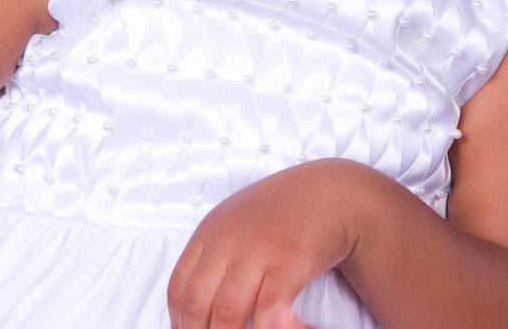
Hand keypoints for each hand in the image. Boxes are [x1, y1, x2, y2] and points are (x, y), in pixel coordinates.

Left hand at [166, 159, 376, 328]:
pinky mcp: (290, 262)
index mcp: (210, 232)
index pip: (179, 286)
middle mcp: (228, 241)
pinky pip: (267, 308)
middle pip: (197, 303)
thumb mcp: (234, 222)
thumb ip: (213, 254)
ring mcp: (259, 251)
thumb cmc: (281, 213)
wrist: (328, 192)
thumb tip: (194, 302)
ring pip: (227, 313)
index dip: (179, 319)